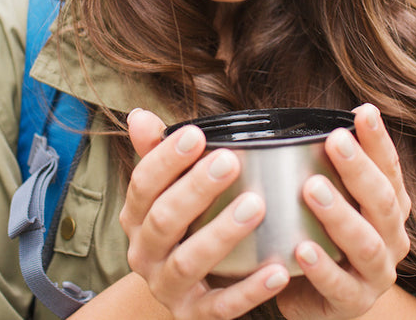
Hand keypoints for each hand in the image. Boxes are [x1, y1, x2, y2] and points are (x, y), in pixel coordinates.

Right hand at [119, 109, 290, 318]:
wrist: (180, 294)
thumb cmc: (181, 230)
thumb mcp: (165, 194)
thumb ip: (157, 155)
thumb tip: (139, 115)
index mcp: (136, 218)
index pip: (143, 185)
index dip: (166, 159)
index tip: (197, 134)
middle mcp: (145, 254)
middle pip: (164, 220)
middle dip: (196, 190)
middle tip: (230, 162)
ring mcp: (168, 288)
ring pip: (189, 262)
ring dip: (222, 233)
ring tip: (256, 205)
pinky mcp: (195, 316)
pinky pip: (222, 306)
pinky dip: (250, 290)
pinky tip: (278, 270)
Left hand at [276, 103, 412, 319]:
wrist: (320, 302)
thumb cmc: (324, 241)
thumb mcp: (331, 204)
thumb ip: (326, 170)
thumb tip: (302, 121)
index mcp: (389, 209)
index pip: (389, 169)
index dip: (378, 141)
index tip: (363, 111)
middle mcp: (392, 239)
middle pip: (382, 202)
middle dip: (359, 169)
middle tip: (335, 139)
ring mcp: (376, 275)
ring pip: (366, 244)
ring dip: (340, 214)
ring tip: (312, 188)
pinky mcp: (354, 304)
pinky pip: (339, 286)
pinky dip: (322, 267)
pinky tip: (302, 249)